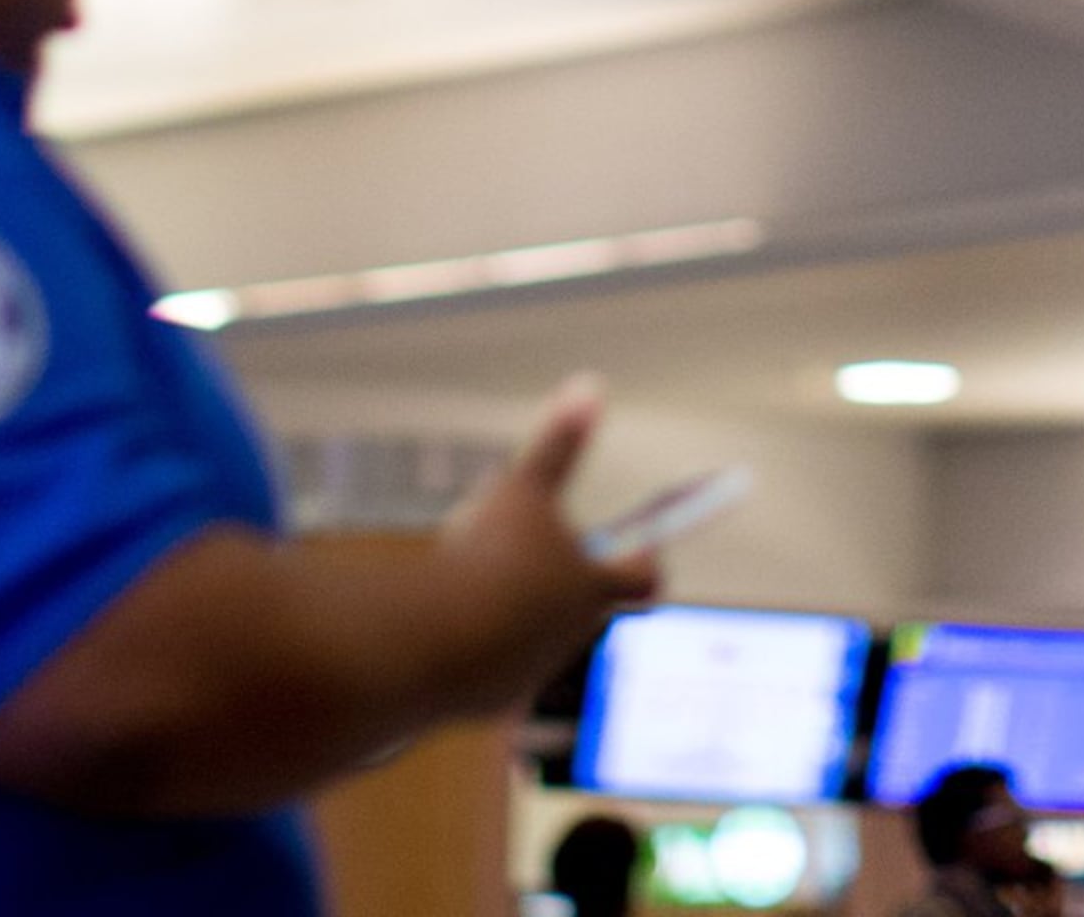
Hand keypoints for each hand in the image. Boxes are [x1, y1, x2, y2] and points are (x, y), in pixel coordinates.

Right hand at [434, 375, 659, 701]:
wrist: (436, 642)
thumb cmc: (490, 560)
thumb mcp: (523, 489)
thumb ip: (559, 444)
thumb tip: (592, 385)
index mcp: (590, 587)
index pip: (641, 579)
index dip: (646, 562)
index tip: (647, 547)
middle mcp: (570, 636)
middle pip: (587, 610)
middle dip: (568, 584)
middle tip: (538, 556)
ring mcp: (531, 670)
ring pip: (535, 637)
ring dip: (518, 614)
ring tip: (480, 582)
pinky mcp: (489, 697)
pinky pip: (490, 666)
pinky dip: (478, 646)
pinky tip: (447, 624)